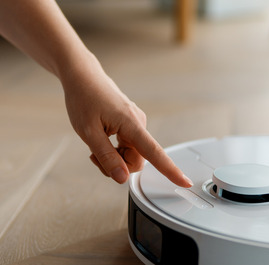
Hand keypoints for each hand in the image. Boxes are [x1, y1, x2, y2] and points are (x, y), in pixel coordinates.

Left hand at [62, 62, 191, 186]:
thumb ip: (106, 157)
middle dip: (117, 165)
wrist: (83, 77)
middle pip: (136, 161)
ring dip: (113, 158)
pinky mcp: (130, 125)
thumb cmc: (84, 99)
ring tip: (95, 144)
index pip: (155, 153)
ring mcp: (135, 124)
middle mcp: (138, 124)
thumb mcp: (89, 133)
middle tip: (96, 156)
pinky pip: (127, 147)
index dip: (170, 171)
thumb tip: (122, 178)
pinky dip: (113, 150)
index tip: (185, 182)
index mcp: (132, 124)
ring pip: (130, 156)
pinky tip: (101, 138)